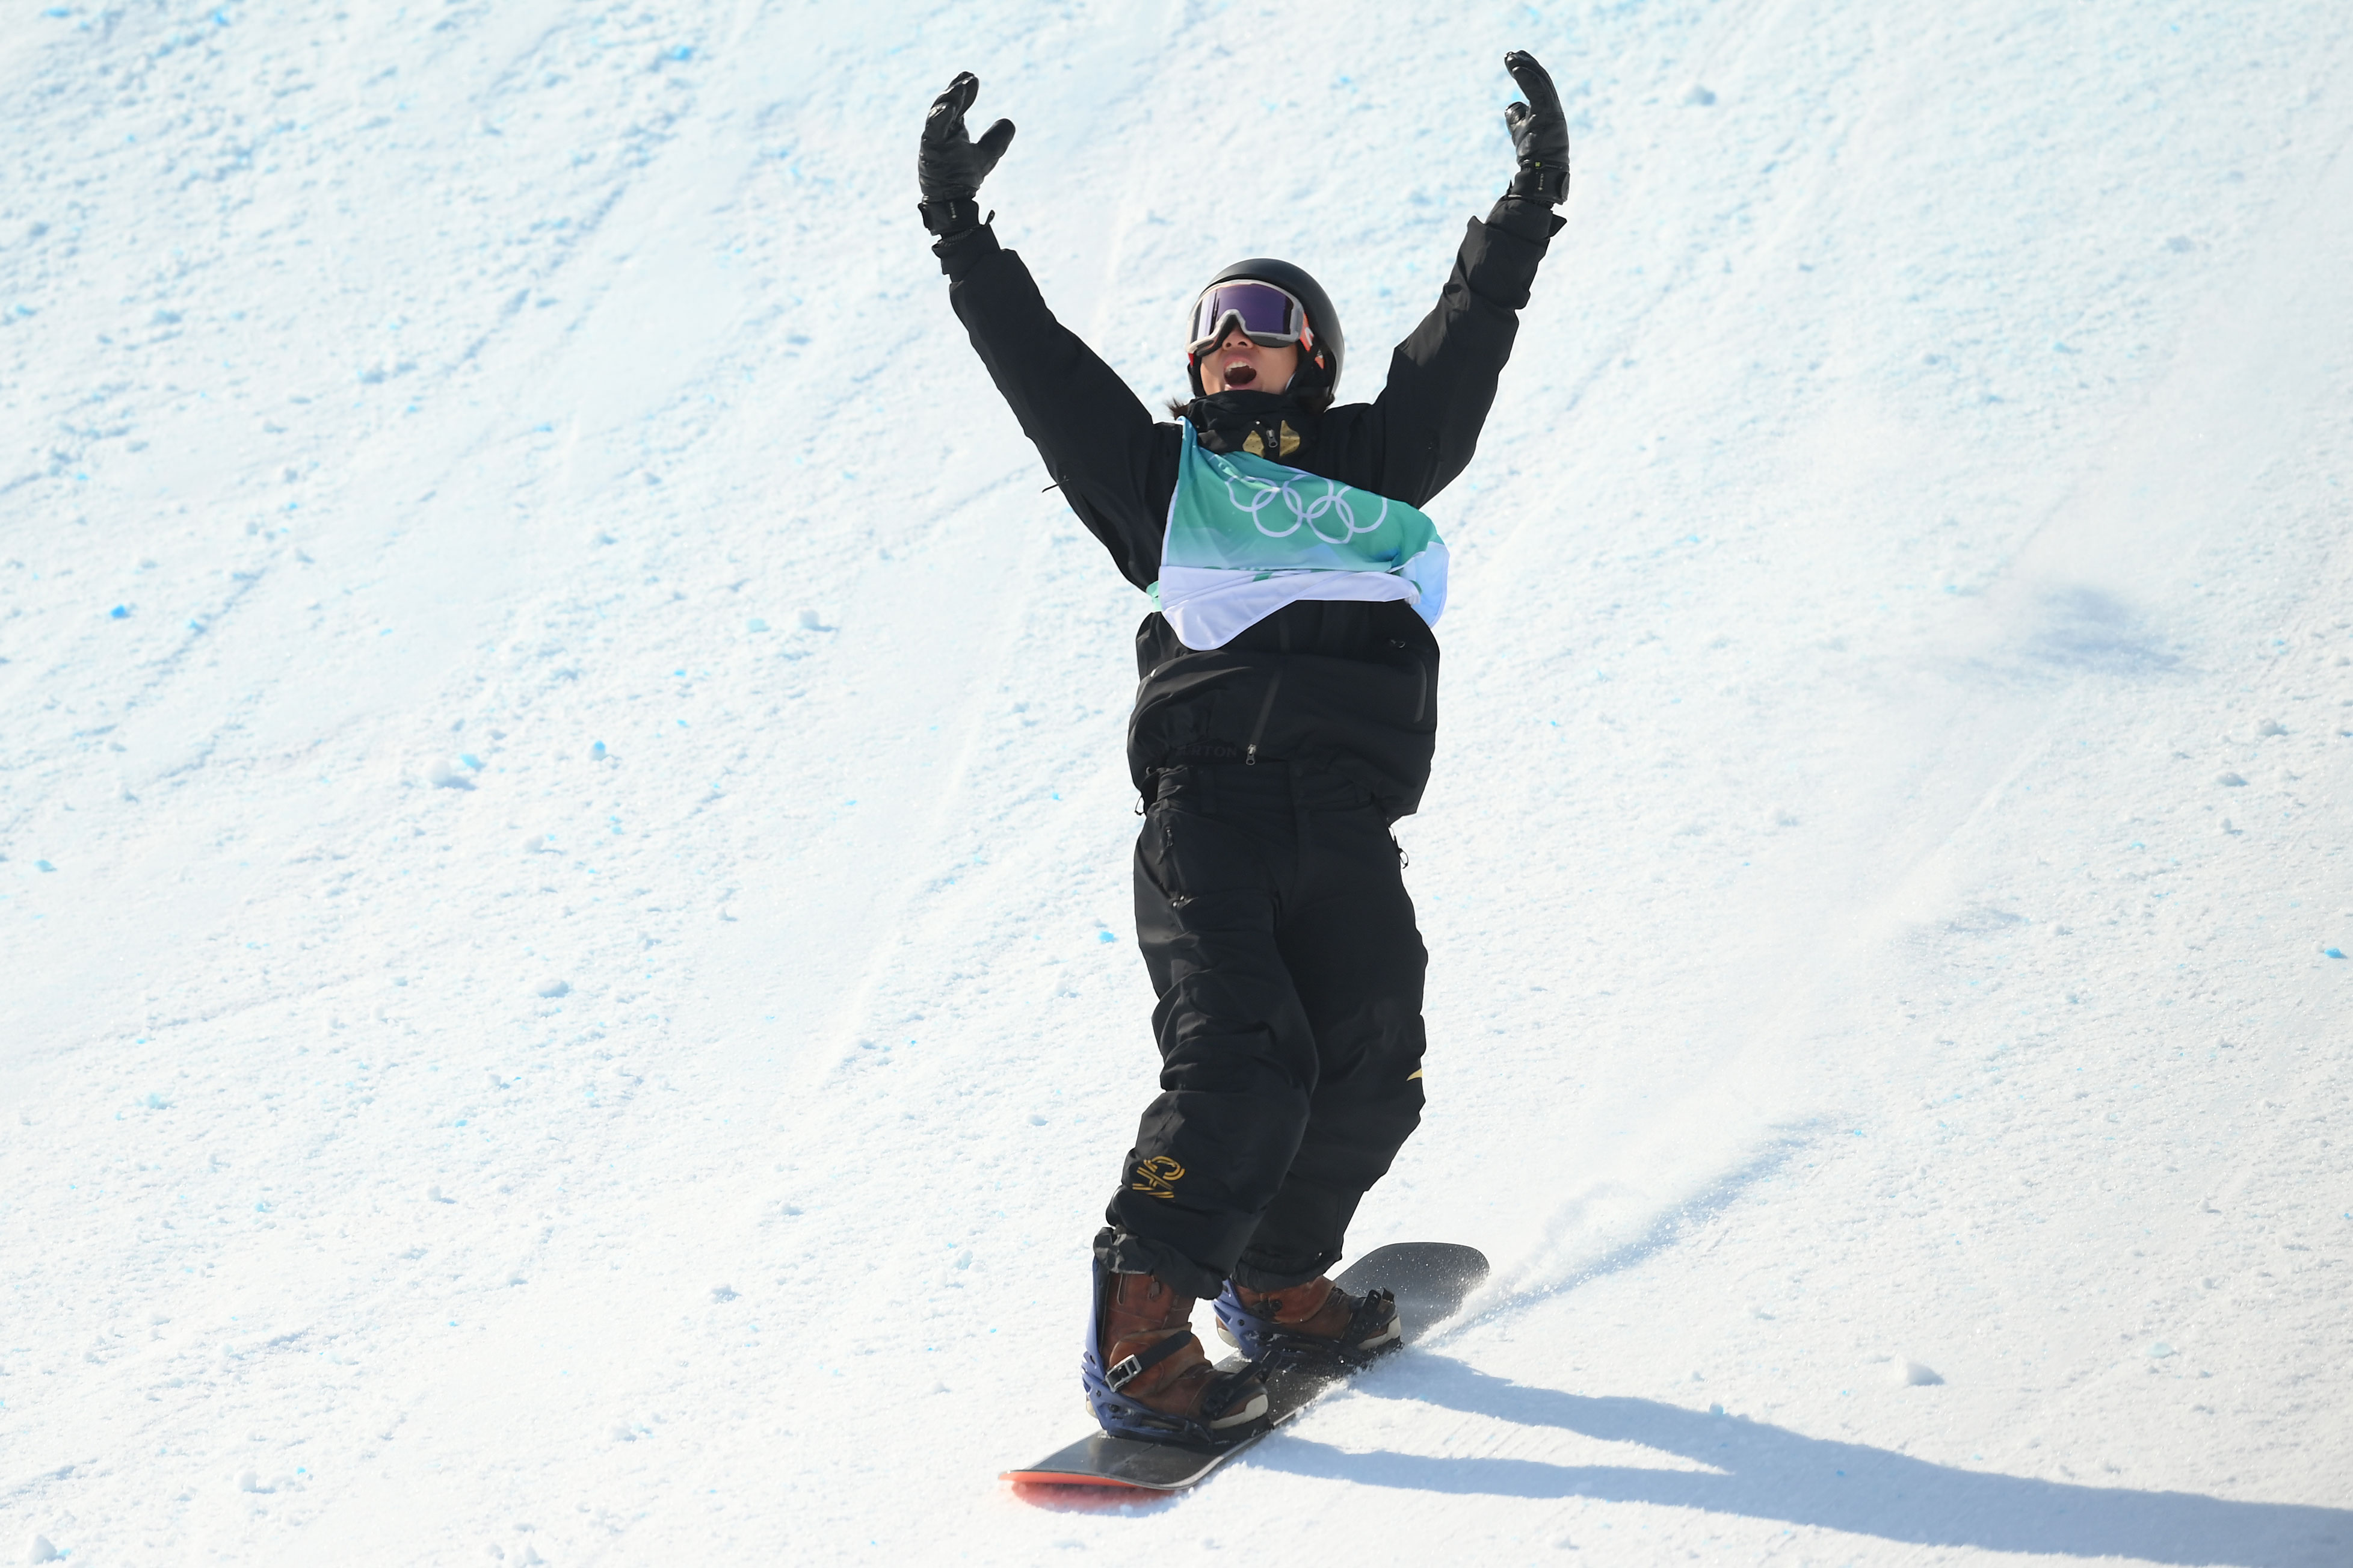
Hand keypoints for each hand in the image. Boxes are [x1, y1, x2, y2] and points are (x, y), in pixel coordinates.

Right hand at [919, 71, 1015, 233]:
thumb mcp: (986, 155)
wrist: (953, 201)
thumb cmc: (963, 177)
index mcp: (952, 129)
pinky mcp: (929, 149)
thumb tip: (1009, 122)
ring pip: (938, 112)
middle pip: (948, 104)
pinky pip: (932, 129)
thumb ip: (996, 139)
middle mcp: (941, 131)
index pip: (958, 105)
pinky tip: (950, 107)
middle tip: (968, 77)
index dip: (966, 92)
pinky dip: (940, 117)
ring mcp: (933, 139)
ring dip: (950, 99)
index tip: (974, 79)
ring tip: (961, 87)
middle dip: (957, 90)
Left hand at [1501, 51, 1569, 204]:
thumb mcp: (1519, 130)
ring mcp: (1552, 110)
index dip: (1528, 69)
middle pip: (1540, 78)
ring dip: (1525, 67)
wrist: (1540, 171)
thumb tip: (1512, 104)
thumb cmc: (1531, 154)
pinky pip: (1538, 90)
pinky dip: (1527, 77)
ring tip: (1510, 58)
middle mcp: (1552, 106)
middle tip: (1511, 53)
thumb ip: (1516, 116)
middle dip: (1526, 63)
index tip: (1515, 58)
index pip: (1539, 84)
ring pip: (1540, 81)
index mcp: (1548, 109)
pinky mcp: (1549, 114)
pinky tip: (1516, 68)